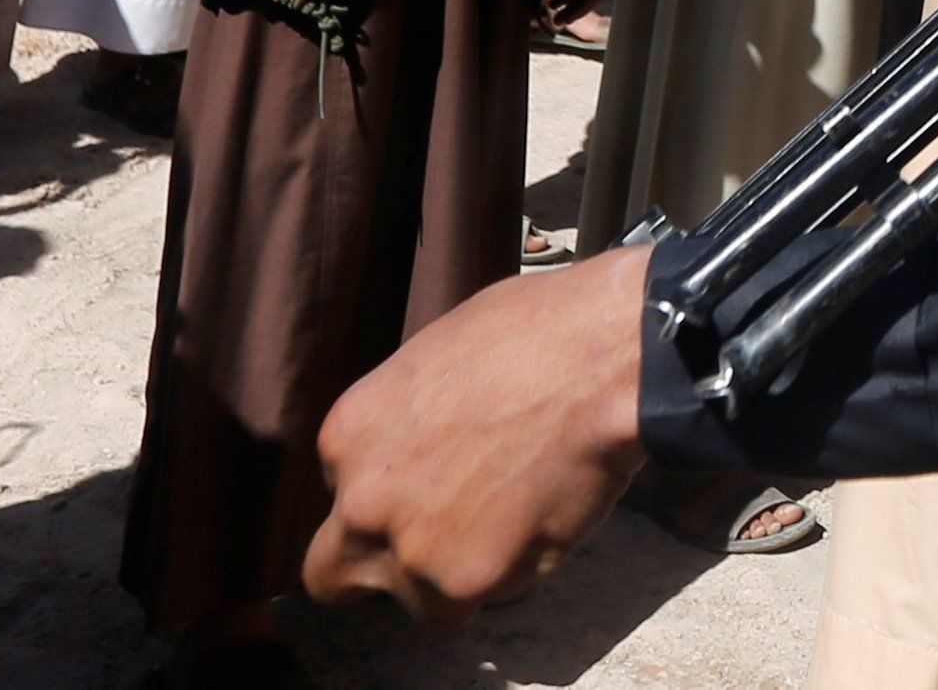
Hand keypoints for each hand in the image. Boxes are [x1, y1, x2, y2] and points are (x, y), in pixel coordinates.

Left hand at [306, 242, 654, 621]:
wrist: (601, 359)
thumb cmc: (536, 334)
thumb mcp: (436, 359)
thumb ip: (408, 422)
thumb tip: (424, 446)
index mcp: (349, 435)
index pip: (344, 496)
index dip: (390, 494)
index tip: (430, 483)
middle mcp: (362, 502)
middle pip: (336, 573)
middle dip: (380, 564)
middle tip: (440, 537)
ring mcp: (411, 549)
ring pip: (416, 599)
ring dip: (452, 575)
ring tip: (510, 523)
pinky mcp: (467, 581)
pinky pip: (477, 602)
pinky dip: (505, 577)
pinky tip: (538, 523)